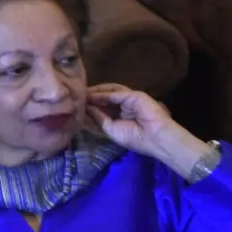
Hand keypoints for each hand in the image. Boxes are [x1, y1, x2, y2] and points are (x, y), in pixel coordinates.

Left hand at [86, 83, 213, 175]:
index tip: (75, 103)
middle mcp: (124, 105)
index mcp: (119, 115)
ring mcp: (130, 99)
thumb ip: (98, 116)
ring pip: (111, 91)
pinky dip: (103, 94)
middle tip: (76, 94)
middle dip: (91, 95)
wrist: (156, 139)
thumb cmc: (135, 138)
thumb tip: (85, 106)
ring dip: (96, 92)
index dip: (90, 103)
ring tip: (82, 92)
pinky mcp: (135, 95)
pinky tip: (92, 95)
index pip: (102, 106)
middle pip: (105, 96)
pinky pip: (116, 93)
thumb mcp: (110, 128)